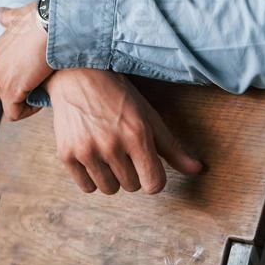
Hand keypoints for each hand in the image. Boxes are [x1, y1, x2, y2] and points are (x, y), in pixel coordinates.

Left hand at [0, 1, 53, 120]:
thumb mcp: (22, 14)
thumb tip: (0, 13)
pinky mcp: (10, 91)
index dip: (15, 76)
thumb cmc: (43, 17)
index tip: (34, 73)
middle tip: (35, 85)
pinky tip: (42, 100)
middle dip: (14, 92)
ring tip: (41, 93)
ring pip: (7, 102)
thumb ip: (10, 17)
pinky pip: (14, 113)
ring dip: (24, 101)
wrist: (52, 25)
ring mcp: (1, 77)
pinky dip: (28, 111)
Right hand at [43, 68, 204, 194]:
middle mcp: (111, 145)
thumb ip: (172, 147)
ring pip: (109, 189)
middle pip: (132, 187)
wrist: (76, 74)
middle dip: (131, 170)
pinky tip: (91, 152)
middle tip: (123, 145)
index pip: (154, 184)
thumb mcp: (148, 115)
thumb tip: (198, 169)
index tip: (148, 165)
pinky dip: (91, 176)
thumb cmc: (118, 95)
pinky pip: (87, 187)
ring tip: (106, 149)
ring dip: (111, 175)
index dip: (154, 177)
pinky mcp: (66, 155)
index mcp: (136, 134)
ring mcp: (87, 150)